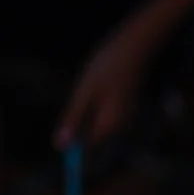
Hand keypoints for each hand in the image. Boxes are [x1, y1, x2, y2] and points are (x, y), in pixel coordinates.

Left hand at [56, 24, 157, 149]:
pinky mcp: (125, 109)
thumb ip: (73, 119)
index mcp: (110, 126)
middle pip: (93, 135)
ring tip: (92, 86)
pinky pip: (104, 114)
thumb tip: (60, 145)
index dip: (72, 142)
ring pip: (97, 122)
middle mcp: (121, 127)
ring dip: (87, 111)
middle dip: (80, 123)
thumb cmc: (107, 68)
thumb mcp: (84, 93)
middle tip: (81, 95)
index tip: (63, 129)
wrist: (133, 49)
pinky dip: (95, 104)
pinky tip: (99, 85)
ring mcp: (125, 118)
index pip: (87, 145)